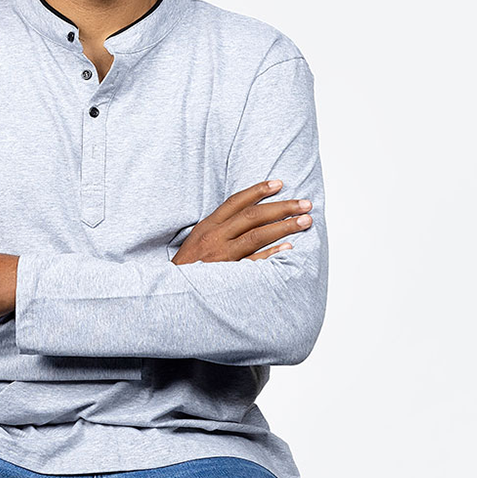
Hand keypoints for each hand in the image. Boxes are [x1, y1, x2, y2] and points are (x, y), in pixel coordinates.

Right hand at [171, 179, 312, 264]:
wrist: (171, 293)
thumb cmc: (188, 267)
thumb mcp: (197, 241)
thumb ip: (219, 228)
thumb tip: (246, 218)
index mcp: (207, 226)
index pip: (235, 202)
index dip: (258, 191)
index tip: (279, 184)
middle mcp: (214, 237)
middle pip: (252, 216)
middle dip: (281, 208)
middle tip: (304, 204)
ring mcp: (221, 256)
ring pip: (256, 236)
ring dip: (283, 227)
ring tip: (305, 221)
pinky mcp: (227, 274)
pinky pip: (254, 263)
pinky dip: (271, 254)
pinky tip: (288, 248)